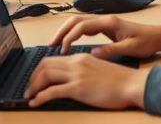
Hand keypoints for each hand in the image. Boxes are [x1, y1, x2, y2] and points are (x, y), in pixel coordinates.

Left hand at [24, 54, 146, 109]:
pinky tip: (35, 103)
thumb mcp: (98, 69)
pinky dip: (40, 97)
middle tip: (28, 89)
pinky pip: (52, 91)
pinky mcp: (78, 88)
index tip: (35, 79)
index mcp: (80, 57)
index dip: (39, 70)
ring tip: (28, 96)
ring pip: (45, 75)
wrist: (132, 84)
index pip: (52, 59)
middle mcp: (76, 63)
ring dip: (33, 86)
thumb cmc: (119, 81)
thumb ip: (83, 71)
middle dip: (32, 77)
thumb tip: (70, 80)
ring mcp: (77, 75)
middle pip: (44, 65)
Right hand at [47, 15, 160, 57]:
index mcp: (109, 22)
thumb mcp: (130, 48)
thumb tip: (93, 53)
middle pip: (75, 20)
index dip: (70, 37)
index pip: (82, 26)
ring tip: (56, 43)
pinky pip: (84, 26)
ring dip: (65, 31)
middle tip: (51, 44)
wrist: (157, 36)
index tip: (63, 49)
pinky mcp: (105, 26)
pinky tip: (69, 42)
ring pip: (78, 22)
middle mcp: (104, 19)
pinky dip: (73, 32)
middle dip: (61, 31)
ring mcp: (104, 22)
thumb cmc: (146, 41)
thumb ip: (112, 50)